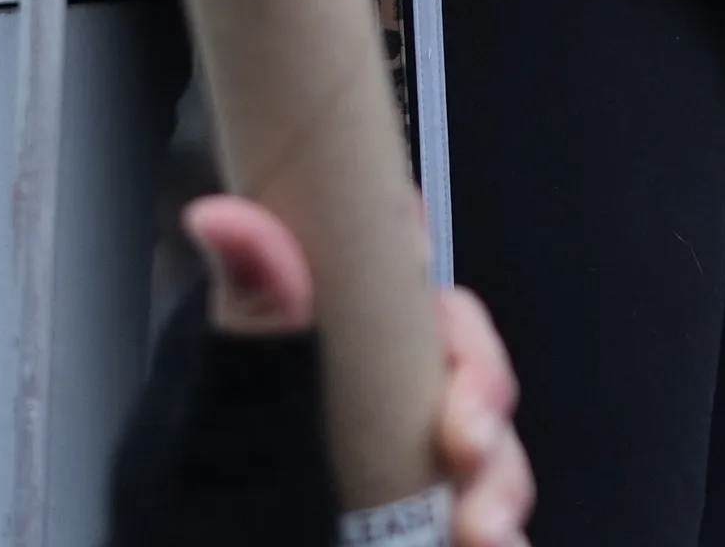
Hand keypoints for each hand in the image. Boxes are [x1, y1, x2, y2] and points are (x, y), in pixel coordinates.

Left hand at [178, 197, 537, 546]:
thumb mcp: (224, 476)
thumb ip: (252, 356)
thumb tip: (223, 211)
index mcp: (267, 379)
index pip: (372, 293)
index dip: (437, 313)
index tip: (459, 368)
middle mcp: (323, 419)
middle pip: (439, 367)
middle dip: (485, 409)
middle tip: (478, 463)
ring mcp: (361, 484)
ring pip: (472, 448)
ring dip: (500, 484)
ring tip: (487, 537)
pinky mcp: (392, 526)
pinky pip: (470, 512)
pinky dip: (492, 528)